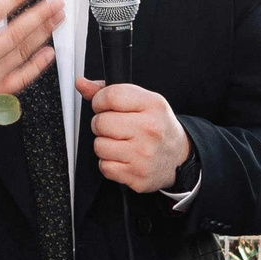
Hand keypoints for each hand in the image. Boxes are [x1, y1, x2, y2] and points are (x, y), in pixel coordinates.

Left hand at [76, 78, 191, 193]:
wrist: (179, 158)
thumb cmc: (157, 127)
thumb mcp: (143, 102)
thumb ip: (110, 92)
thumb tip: (81, 84)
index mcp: (153, 105)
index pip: (110, 96)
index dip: (100, 101)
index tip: (104, 107)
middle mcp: (150, 129)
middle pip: (100, 122)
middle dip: (102, 125)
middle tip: (116, 128)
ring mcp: (144, 154)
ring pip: (99, 146)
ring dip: (105, 145)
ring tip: (121, 144)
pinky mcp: (137, 175)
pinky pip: (105, 167)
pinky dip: (110, 164)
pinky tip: (124, 158)